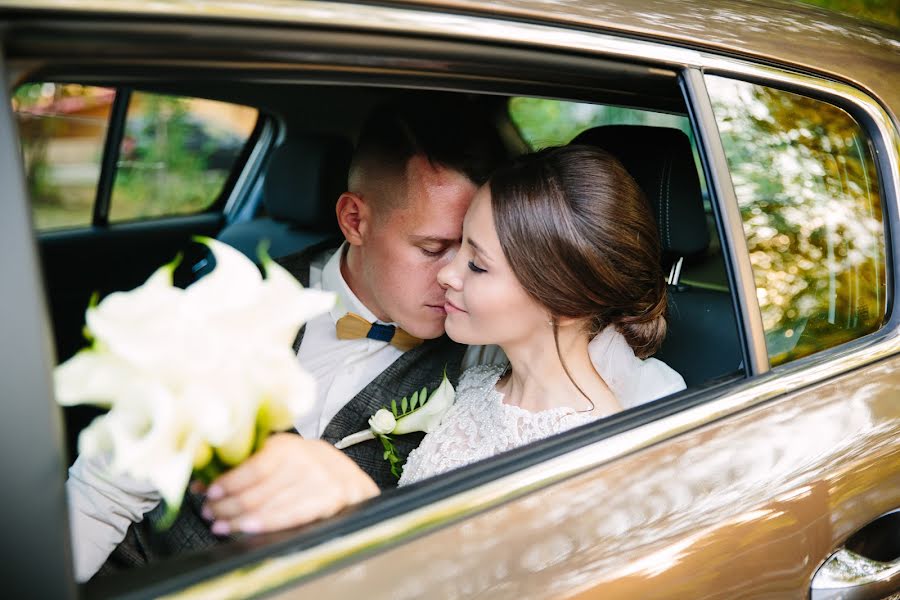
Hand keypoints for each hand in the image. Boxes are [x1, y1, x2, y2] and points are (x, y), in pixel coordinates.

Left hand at [200, 433, 378, 534]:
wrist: (345, 474)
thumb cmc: (303, 466)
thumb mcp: (277, 456)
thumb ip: (244, 467)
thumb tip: (202, 483)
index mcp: (285, 447)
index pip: (252, 468)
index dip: (228, 483)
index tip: (210, 493)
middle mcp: (303, 462)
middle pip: (256, 491)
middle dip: (227, 506)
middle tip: (210, 513)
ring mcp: (317, 482)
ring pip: (268, 507)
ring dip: (239, 520)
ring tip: (221, 525)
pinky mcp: (328, 500)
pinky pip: (291, 517)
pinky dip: (266, 524)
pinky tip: (248, 528)